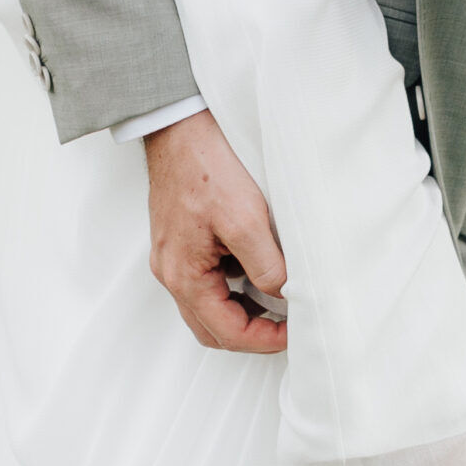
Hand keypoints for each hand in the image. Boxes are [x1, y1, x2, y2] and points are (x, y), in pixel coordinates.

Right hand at [144, 109, 289, 352]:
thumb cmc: (206, 166)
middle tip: (286, 327)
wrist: (179, 125)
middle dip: (250, 334)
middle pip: (211, 327)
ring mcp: (172, 255)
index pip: (226, 332)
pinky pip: (204, 278)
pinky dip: (230, 286)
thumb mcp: (246, 218)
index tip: (294, 334)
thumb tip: (283, 296)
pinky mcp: (179, 237)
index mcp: (183, 276)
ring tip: (276, 301)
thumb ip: (265, 264)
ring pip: (207, 304)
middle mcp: (171, 272)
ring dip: (240, 311)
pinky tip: (255, 269)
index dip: (263, 340)